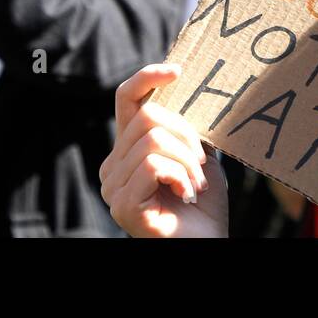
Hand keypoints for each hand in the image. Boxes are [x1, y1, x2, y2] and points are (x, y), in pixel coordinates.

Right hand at [99, 64, 228, 237]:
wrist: (206, 245)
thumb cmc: (203, 206)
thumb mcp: (199, 157)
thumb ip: (188, 129)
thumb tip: (194, 90)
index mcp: (126, 150)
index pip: (126, 99)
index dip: (147, 78)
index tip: (178, 72)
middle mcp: (111, 166)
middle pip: (148, 117)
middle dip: (187, 137)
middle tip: (201, 166)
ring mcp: (113, 187)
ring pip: (153, 140)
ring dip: (188, 162)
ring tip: (195, 186)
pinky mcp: (122, 204)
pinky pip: (154, 165)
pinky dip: (180, 176)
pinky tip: (186, 197)